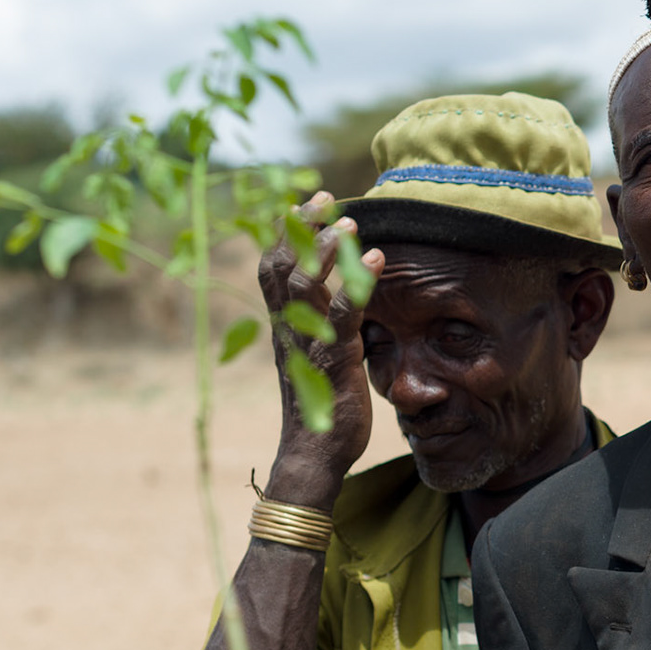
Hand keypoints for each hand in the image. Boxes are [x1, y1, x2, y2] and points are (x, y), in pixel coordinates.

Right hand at [258, 191, 384, 507]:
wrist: (314, 452)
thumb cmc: (321, 405)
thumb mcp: (319, 356)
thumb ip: (325, 326)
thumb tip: (343, 300)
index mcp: (285, 325)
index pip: (273, 269)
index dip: (284, 234)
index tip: (303, 204)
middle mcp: (290, 328)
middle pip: (282, 265)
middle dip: (299, 227)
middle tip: (322, 196)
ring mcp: (308, 342)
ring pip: (305, 284)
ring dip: (326, 248)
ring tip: (348, 221)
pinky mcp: (333, 358)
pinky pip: (343, 314)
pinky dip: (357, 283)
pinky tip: (376, 258)